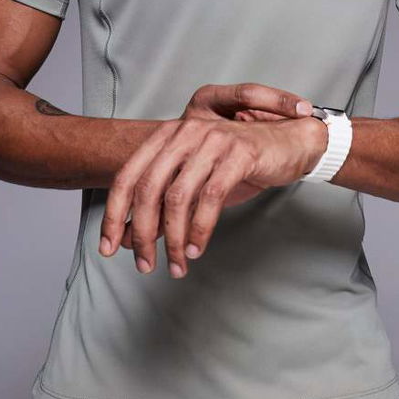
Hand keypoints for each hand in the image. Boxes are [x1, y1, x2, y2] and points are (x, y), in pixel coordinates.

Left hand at [98, 112, 327, 279]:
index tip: (108, 248)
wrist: (290, 143)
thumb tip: (130, 240)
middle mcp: (185, 132)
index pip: (128, 177)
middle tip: (145, 265)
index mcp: (168, 135)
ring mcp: (211, 141)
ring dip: (172, 238)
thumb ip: (163, 205)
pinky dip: (199, 229)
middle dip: (142, 233)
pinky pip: (210, 198)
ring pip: (177, 197)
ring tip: (176, 264)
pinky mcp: (238, 154)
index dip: (114, 215)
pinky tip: (196, 248)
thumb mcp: (196, 183)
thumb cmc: (240, 164)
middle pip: (148, 188)